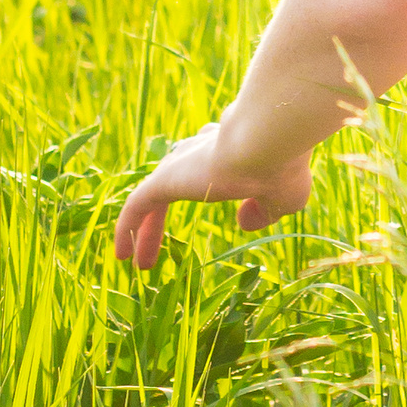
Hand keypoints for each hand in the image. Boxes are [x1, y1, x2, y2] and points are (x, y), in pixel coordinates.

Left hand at [112, 121, 311, 269]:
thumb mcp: (284, 198)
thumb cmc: (281, 167)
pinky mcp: (164, 178)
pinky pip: (137, 206)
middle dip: (163, 213)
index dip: (209, 181)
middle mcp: (203, 148)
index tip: (205, 206)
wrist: (266, 143)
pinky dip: (127, 229)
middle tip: (160, 244)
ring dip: (147, 230)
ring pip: (154, 197)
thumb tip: (243, 222)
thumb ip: (264, 211)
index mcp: (233, 146)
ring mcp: (181, 163)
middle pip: (175, 180)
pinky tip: (123, 257)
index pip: (210, 158)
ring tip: (143, 263)